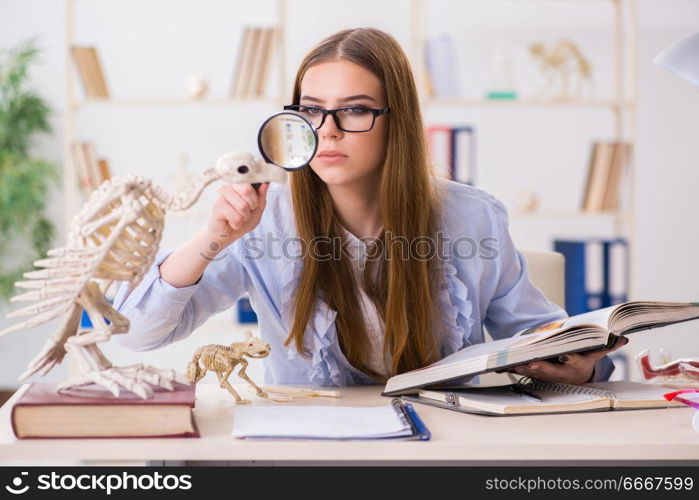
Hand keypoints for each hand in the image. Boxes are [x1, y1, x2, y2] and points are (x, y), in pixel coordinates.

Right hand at [206, 182, 269, 249]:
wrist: (227, 234)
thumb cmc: (242, 219)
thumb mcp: (257, 208)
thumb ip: (261, 196)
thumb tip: (266, 182)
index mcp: (237, 184)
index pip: (251, 183)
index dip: (254, 199)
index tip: (250, 206)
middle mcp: (227, 186)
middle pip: (247, 191)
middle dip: (250, 207)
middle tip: (243, 213)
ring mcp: (220, 195)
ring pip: (242, 206)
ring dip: (244, 217)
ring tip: (236, 218)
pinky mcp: (217, 207)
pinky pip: (236, 217)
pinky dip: (237, 224)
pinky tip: (230, 223)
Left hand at [509, 337, 628, 384]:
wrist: (575, 378)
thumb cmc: (583, 360)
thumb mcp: (595, 354)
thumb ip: (605, 346)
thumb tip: (623, 338)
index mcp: (576, 365)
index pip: (574, 361)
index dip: (570, 359)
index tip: (565, 355)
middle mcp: (561, 373)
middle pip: (551, 370)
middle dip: (541, 367)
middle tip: (531, 362)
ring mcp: (548, 376)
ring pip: (535, 373)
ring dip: (525, 369)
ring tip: (514, 363)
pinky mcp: (538, 376)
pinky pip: (526, 373)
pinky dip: (517, 369)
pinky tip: (506, 365)